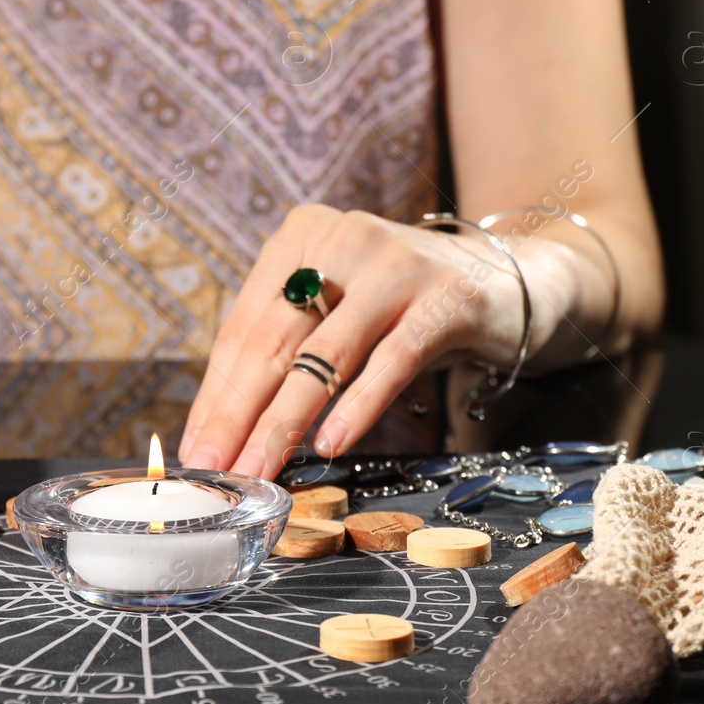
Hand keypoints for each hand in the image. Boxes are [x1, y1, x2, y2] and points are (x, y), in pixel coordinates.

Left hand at [181, 206, 530, 478]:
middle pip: (275, 340)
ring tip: (259, 467)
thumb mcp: (336, 309)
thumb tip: (223, 426)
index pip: (244, 326)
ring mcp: (398, 266)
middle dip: (238, 414)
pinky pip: (392, 360)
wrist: (506, 280)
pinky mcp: (447, 299)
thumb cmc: (401, 305)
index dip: (216, 393)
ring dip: (285, 422)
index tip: (196, 448)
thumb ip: (287, 350)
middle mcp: (344, 240)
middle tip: (215, 467)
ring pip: (326, 355)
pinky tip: (329, 443)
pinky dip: (358, 405)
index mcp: (302, 236)